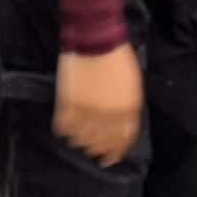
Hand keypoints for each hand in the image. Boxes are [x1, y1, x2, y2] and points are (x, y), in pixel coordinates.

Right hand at [54, 43, 142, 165]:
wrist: (95, 38)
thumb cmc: (117, 57)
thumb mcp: (133, 85)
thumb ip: (128, 108)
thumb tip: (123, 127)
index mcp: (127, 110)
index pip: (122, 140)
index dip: (116, 152)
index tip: (111, 158)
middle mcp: (107, 115)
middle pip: (101, 143)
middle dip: (98, 150)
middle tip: (93, 152)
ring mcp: (86, 111)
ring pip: (81, 139)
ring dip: (81, 142)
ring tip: (79, 140)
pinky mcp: (67, 103)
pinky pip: (63, 126)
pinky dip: (64, 130)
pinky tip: (65, 129)